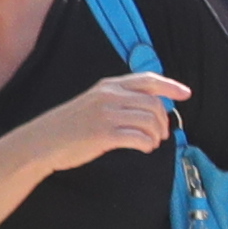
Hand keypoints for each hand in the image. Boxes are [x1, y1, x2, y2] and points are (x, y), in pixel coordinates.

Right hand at [26, 71, 191, 180]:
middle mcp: (109, 96)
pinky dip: (148, 144)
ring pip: (150, 120)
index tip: (186, 94)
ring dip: (157, 134)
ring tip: (152, 142)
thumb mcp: (94, 102)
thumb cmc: (70, 125)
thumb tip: (152, 105)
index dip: (170, 86)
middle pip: (154, 103)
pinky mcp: (104, 135)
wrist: (41, 141)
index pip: (148, 80)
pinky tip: (144, 148)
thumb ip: (119, 99)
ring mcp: (106, 115)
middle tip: (162, 134)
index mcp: (108, 86)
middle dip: (164, 120)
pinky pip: (139, 138)